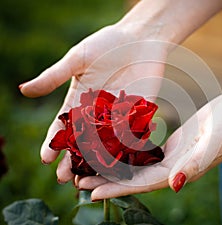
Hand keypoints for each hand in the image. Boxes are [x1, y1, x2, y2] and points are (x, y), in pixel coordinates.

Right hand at [19, 23, 167, 181]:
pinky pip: (130, 135)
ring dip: (96, 161)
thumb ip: (55, 76)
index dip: (53, 142)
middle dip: (73, 158)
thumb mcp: (77, 58)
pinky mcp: (139, 114)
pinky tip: (118, 165)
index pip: (63, 126)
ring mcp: (118, 115)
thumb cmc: (107, 44)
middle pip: (82, 140)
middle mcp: (97, 112)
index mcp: (80, 100)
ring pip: (105, 143)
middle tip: (64, 178)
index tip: (45, 159)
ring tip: (89, 178)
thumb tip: (24, 90)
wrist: (140, 38)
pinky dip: (124, 150)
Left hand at [76, 91, 221, 200]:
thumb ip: (195, 165)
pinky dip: (126, 152)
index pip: (144, 184)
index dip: (118, 189)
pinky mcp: (170, 145)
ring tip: (88, 166)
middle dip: (107, 181)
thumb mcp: (214, 143)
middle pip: (134, 178)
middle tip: (79, 181)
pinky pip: (144, 151)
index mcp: (181, 171)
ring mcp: (171, 156)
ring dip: (113, 167)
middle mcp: (172, 168)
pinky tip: (111, 148)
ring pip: (137, 166)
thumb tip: (174, 186)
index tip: (92, 192)